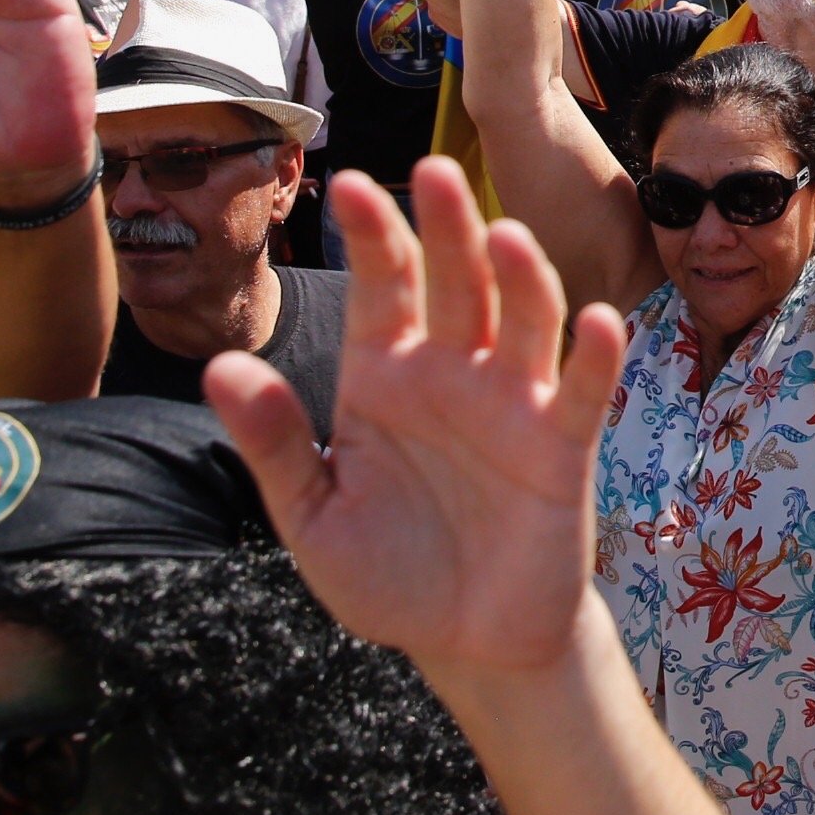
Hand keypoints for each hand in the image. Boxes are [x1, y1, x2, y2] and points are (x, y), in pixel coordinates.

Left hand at [206, 163, 630, 692]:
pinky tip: (596, 323)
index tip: (348, 185)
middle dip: (446, 227)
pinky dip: (594, 357)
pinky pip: (581, 393)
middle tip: (435, 171)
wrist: (466, 643)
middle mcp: (451, 374)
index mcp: (385, 377)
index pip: (380, 289)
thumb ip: (273, 442)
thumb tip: (218, 367)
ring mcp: (511, 404)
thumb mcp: (311, 516)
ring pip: (522, 321)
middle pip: (454, 283)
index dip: (371, 236)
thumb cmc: (388, 574)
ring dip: (519, 276)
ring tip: (504, 235)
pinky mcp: (561, 448)